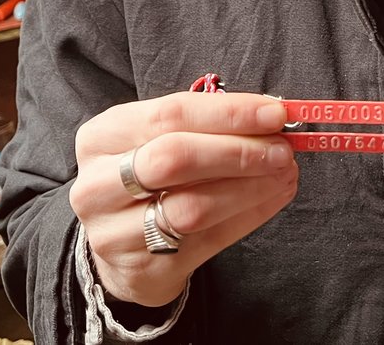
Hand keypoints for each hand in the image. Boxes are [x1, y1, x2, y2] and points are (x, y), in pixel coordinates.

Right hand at [69, 92, 297, 306]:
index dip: (229, 112)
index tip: (275, 113)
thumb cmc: (150, 178)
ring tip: (285, 174)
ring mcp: (114, 233)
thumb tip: (272, 117)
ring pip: (193, 206)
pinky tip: (273, 198)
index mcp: (102, 137)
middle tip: (283, 149)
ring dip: (250, 187)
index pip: (171, 113)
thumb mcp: (161, 140)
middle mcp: (98, 184)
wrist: (122, 246)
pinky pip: (208, 241)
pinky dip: (249, 216)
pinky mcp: (143, 269)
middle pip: (176, 158)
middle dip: (238, 150)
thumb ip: (208, 125)